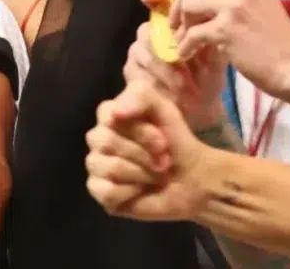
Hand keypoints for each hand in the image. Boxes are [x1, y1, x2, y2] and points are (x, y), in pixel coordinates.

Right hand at [86, 82, 214, 222]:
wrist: (191, 181)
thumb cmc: (176, 144)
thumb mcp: (166, 111)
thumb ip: (141, 97)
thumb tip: (115, 113)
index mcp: (112, 116)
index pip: (106, 113)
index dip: (138, 129)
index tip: (163, 139)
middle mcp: (100, 140)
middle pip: (106, 141)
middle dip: (143, 153)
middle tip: (164, 160)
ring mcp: (97, 166)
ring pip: (109, 167)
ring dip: (142, 173)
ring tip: (156, 175)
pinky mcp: (100, 193)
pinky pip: (107, 191)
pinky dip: (131, 192)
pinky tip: (141, 190)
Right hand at [123, 17, 227, 130]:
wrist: (202, 108)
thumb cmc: (209, 76)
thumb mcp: (216, 56)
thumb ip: (211, 36)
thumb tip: (209, 17)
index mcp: (170, 23)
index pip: (155, 0)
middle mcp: (150, 34)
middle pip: (147, 30)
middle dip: (166, 47)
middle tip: (183, 61)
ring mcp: (137, 53)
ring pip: (142, 52)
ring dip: (165, 69)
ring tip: (185, 85)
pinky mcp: (131, 74)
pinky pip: (137, 73)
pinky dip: (156, 83)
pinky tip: (172, 94)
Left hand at [165, 0, 289, 97]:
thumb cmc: (277, 39)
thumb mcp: (260, 2)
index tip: (187, 2)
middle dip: (179, 4)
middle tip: (178, 23)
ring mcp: (234, 5)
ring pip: (189, 4)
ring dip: (181, 25)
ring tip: (184, 40)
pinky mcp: (227, 29)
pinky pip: (192, 33)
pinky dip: (185, 45)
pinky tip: (187, 54)